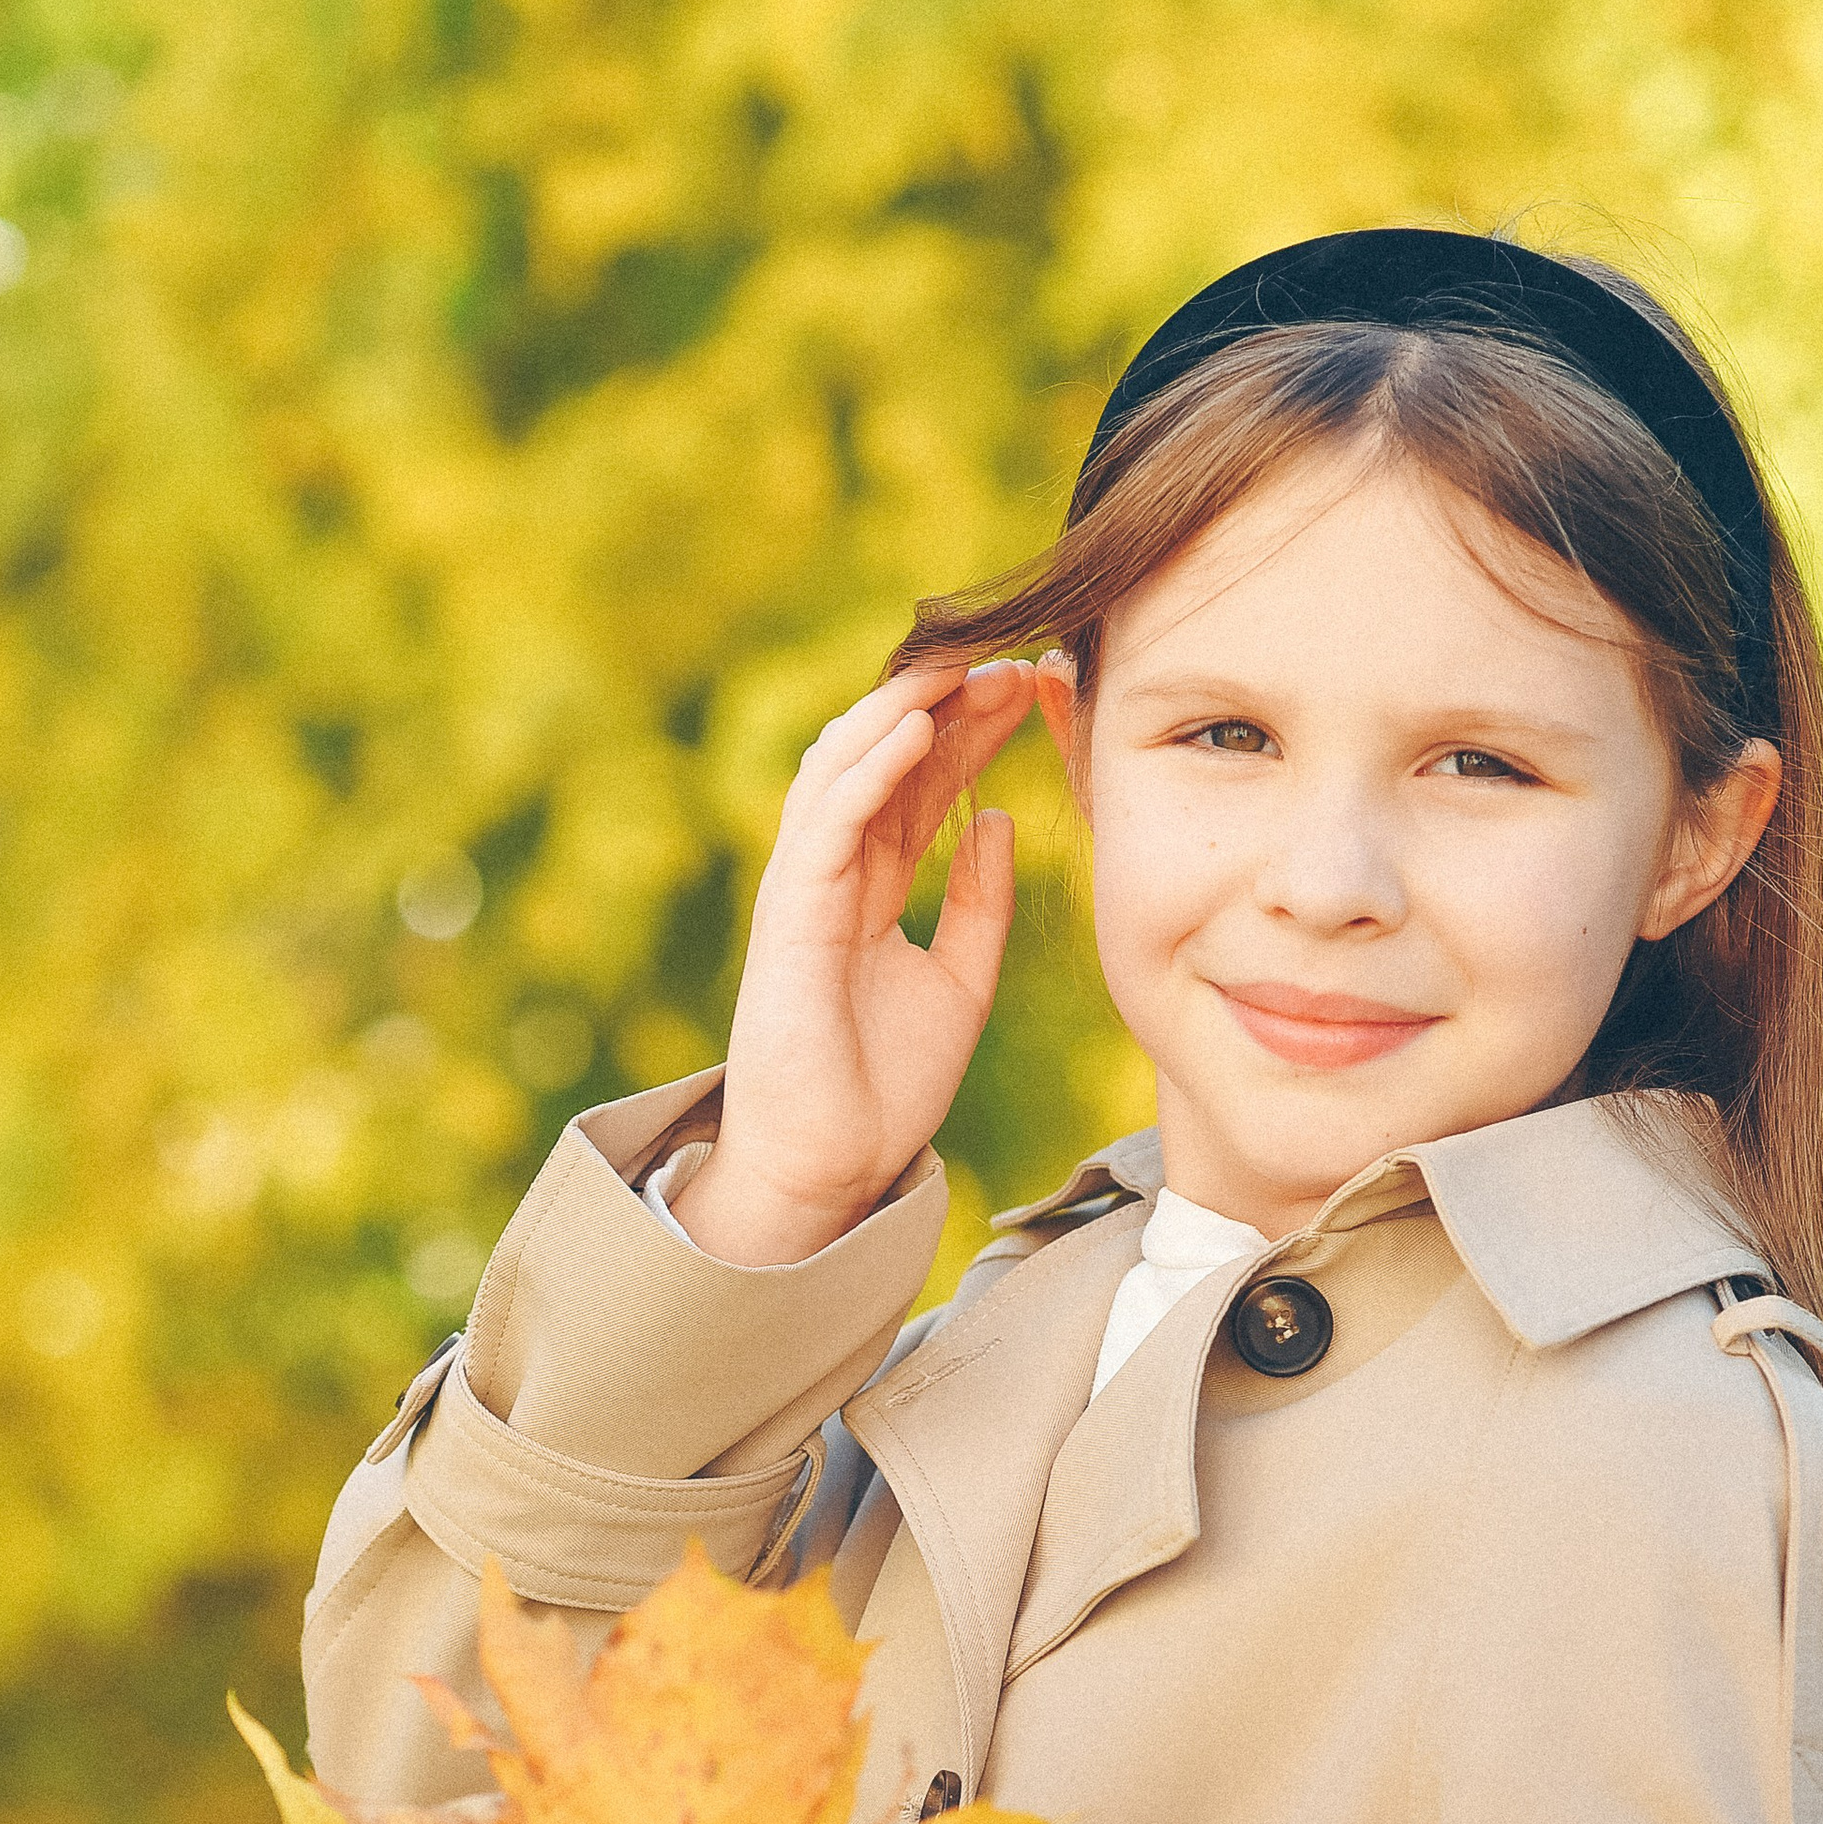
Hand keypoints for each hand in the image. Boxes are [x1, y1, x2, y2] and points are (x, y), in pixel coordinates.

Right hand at [673, 659, 1038, 1265]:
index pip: (921, 784)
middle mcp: (832, 875)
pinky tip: (917, 724)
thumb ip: (978, 902)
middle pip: (888, 761)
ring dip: (905, 710)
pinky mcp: (788, 911)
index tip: (1034, 689)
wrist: (834, 1166)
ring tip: (965, 666)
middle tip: (1014, 657)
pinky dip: (870, 766)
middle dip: (948, 704)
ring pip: (846, 769)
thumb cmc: (885, 1087)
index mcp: (870, 888)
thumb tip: (999, 818)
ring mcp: (804, 888)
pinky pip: (828, 818)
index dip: (971, 731)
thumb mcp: (961, 981)